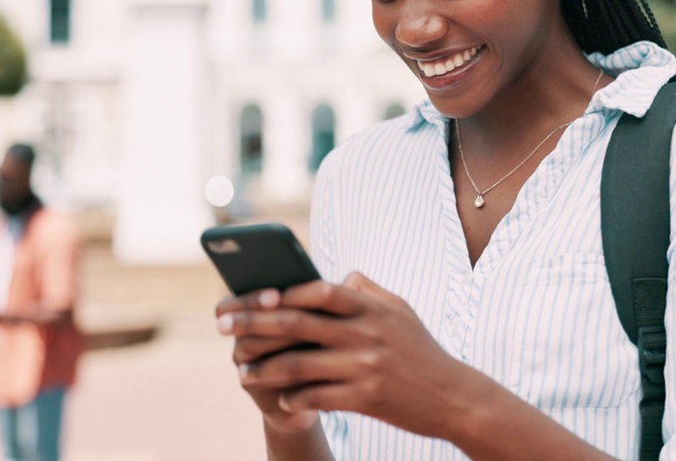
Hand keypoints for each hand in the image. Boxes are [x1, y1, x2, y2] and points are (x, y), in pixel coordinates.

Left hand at [217, 273, 475, 439]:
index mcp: (371, 308)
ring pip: (299, 364)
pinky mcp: (366, 400)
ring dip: (263, 368)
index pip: (319, 290)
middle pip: (297, 324)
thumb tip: (336, 276)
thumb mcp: (400, 310)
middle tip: (221, 325)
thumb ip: (366, 290)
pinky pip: (317, 398)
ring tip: (240, 371)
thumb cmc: (421, 350)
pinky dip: (293, 398)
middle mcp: (366, 333)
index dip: (282, 291)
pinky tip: (278, 399)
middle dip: (253, 323)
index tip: (250, 294)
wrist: (454, 397)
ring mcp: (365, 367)